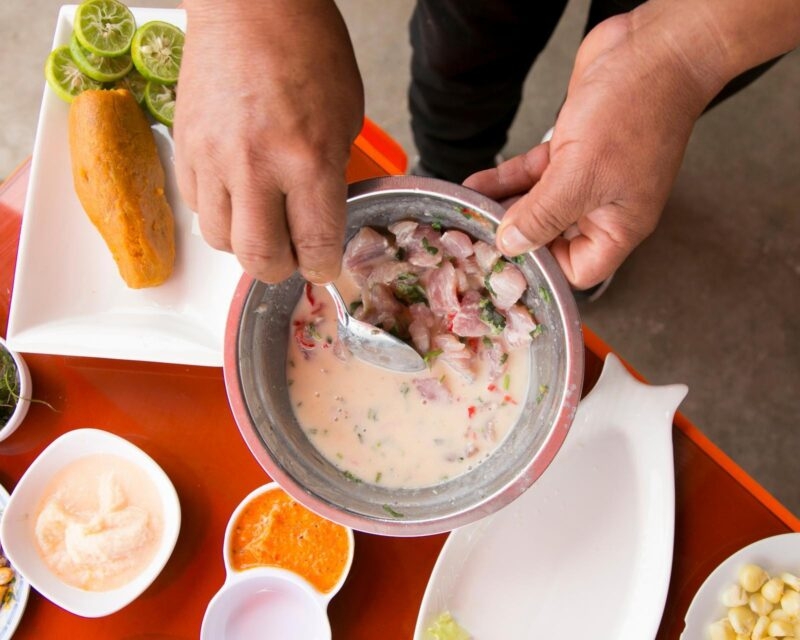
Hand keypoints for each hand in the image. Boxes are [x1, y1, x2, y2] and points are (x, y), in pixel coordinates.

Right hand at [175, 0, 363, 282]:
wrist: (252, 4)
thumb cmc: (306, 49)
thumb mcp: (346, 117)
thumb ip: (332, 176)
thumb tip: (321, 218)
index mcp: (308, 159)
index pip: (315, 246)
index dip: (324, 267)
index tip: (325, 266)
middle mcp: (256, 166)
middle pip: (259, 259)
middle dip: (281, 268)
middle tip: (292, 256)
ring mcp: (214, 158)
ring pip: (221, 240)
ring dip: (246, 242)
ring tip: (264, 221)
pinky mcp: (185, 148)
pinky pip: (197, 207)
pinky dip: (220, 212)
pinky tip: (238, 193)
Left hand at [464, 10, 715, 289]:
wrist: (650, 49)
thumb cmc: (634, 113)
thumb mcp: (581, 176)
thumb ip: (543, 215)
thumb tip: (511, 245)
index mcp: (618, 225)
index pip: (578, 270)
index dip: (544, 270)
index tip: (506, 261)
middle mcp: (600, 207)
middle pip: (550, 239)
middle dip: (514, 238)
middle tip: (474, 241)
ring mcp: (583, 178)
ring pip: (535, 205)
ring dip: (501, 208)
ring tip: (466, 214)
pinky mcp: (567, 150)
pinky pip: (529, 176)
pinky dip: (503, 180)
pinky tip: (473, 185)